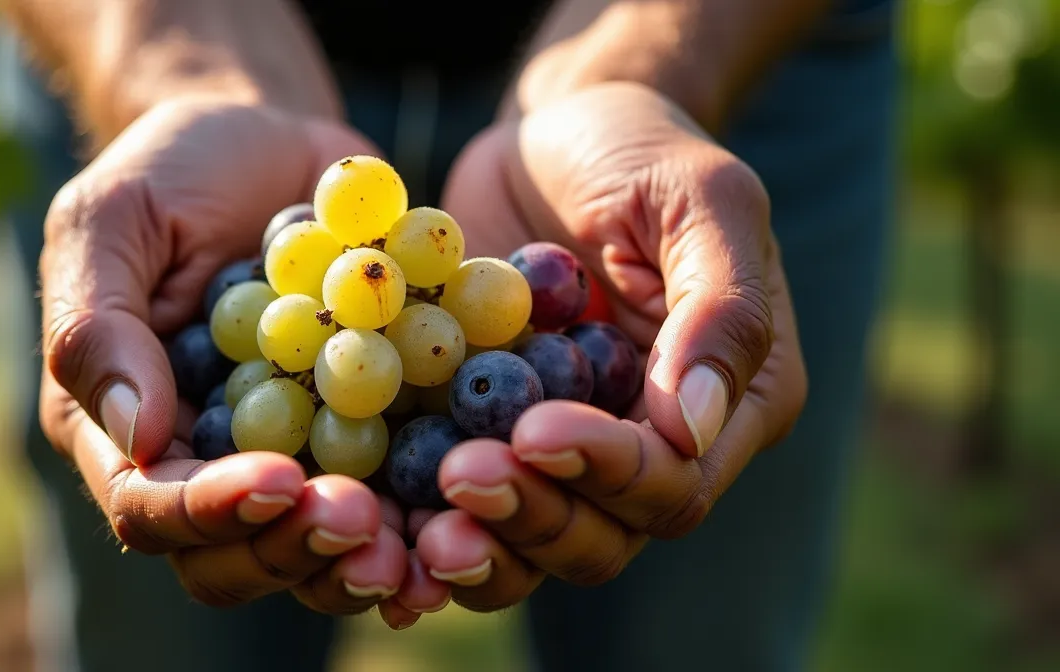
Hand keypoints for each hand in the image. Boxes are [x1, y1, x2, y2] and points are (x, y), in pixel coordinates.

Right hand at [38, 97, 444, 616]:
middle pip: (234, 557)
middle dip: (295, 547)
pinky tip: (474, 508)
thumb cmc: (172, 171)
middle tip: (362, 520)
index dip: (211, 511)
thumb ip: (101, 325)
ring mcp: (289, 457)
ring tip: (419, 546)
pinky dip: (428, 518)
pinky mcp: (364, 437)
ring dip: (364, 560)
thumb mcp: (115, 220)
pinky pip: (394, 499)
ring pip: (314, 552)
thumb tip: (141, 439)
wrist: (271, 142)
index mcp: (124, 429)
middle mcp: (205, 464)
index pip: (149, 508)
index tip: (280, 478)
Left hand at [415, 82, 806, 609]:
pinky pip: (462, 505)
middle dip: (533, 516)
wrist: (547, 137)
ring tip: (419, 527)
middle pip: (602, 536)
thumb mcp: (701, 199)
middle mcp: (647, 447)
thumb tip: (694, 429)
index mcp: (726, 406)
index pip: (673, 480)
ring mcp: (562, 450)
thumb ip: (720, 307)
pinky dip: (423, 525)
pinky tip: (380, 521)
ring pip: (532, 542)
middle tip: (460, 477)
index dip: (607, 471)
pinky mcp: (486, 437)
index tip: (535, 429)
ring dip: (479, 545)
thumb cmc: (639, 151)